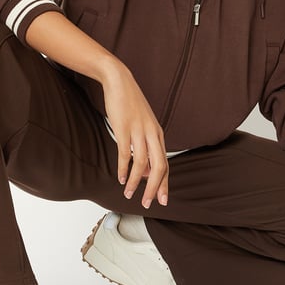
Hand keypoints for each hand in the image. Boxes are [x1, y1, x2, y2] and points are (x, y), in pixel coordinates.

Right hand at [101, 61, 167, 209]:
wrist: (119, 81)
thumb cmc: (130, 104)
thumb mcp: (143, 125)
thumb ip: (146, 146)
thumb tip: (147, 171)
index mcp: (158, 134)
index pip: (165, 164)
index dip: (164, 184)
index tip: (162, 200)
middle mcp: (152, 134)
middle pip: (159, 167)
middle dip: (154, 188)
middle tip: (148, 204)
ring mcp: (139, 131)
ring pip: (142, 164)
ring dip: (136, 182)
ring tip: (129, 194)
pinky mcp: (124, 128)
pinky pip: (126, 154)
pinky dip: (124, 169)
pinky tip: (121, 178)